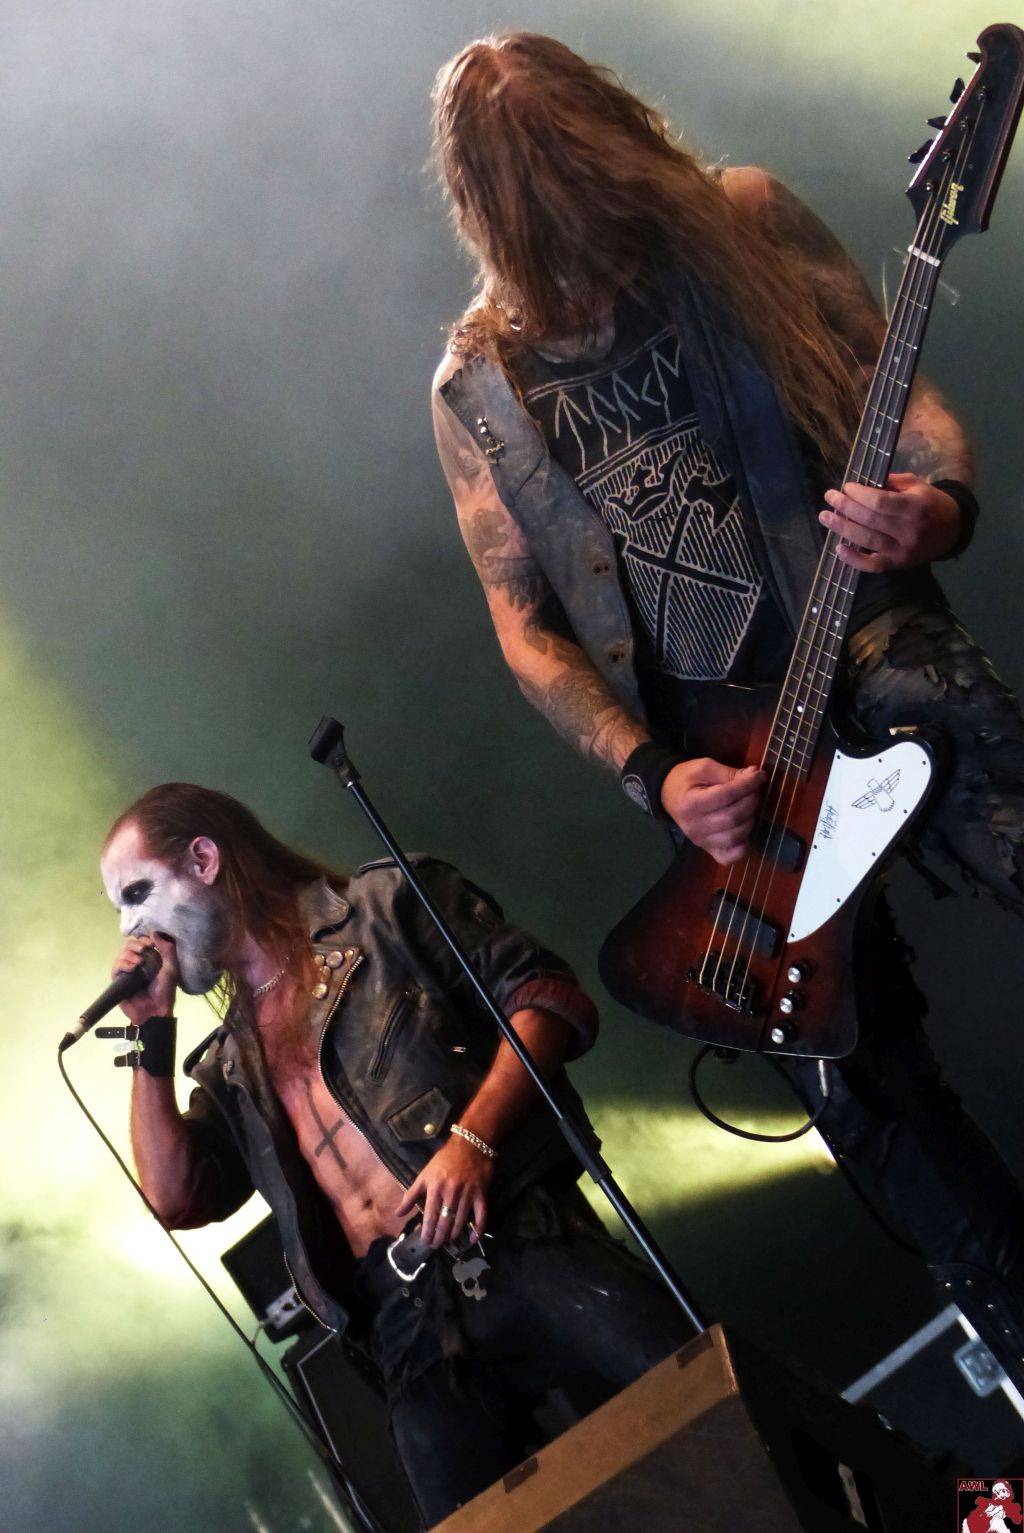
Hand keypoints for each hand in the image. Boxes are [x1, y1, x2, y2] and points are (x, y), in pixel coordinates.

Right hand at [112, 933, 178, 1023]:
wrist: (156, 1010)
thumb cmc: (165, 990)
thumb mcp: (171, 967)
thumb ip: (167, 949)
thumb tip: (154, 932)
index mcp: (149, 958)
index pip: (140, 941)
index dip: (143, 939)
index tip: (150, 943)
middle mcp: (137, 962)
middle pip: (128, 945)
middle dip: (135, 944)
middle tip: (143, 949)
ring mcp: (127, 971)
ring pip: (121, 954)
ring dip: (130, 954)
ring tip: (139, 963)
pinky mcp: (118, 980)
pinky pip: (115, 967)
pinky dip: (123, 964)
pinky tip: (132, 968)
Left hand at [394, 1132, 494, 1248]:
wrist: (470, 1144)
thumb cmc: (444, 1160)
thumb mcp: (424, 1175)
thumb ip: (411, 1195)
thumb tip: (398, 1214)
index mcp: (435, 1188)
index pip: (430, 1216)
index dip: (427, 1232)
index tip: (425, 1242)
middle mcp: (451, 1193)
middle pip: (444, 1222)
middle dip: (439, 1237)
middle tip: (436, 1245)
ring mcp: (467, 1194)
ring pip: (460, 1221)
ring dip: (454, 1235)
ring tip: (449, 1241)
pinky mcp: (481, 1194)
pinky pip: (481, 1215)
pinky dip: (478, 1229)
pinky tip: (472, 1239)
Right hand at [661, 758, 764, 864]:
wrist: (669, 795)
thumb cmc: (687, 779)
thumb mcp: (705, 768)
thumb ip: (729, 773)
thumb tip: (755, 775)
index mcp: (691, 803)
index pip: (726, 795)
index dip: (748, 785)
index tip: (760, 775)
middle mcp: (694, 827)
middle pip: (733, 817)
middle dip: (751, 800)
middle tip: (755, 789)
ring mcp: (701, 841)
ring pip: (735, 836)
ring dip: (750, 819)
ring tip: (749, 806)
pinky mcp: (707, 850)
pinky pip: (729, 857)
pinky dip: (742, 847)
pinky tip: (745, 831)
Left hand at [819, 473, 961, 571]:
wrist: (952, 529)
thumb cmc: (929, 503)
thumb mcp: (916, 485)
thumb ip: (891, 483)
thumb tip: (862, 484)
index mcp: (915, 507)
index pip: (880, 502)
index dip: (859, 495)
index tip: (845, 487)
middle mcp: (908, 530)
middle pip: (870, 520)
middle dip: (846, 508)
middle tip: (830, 498)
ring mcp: (903, 550)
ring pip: (868, 541)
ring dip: (843, 529)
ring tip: (826, 517)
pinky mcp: (898, 564)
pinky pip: (873, 565)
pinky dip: (854, 560)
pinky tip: (838, 549)